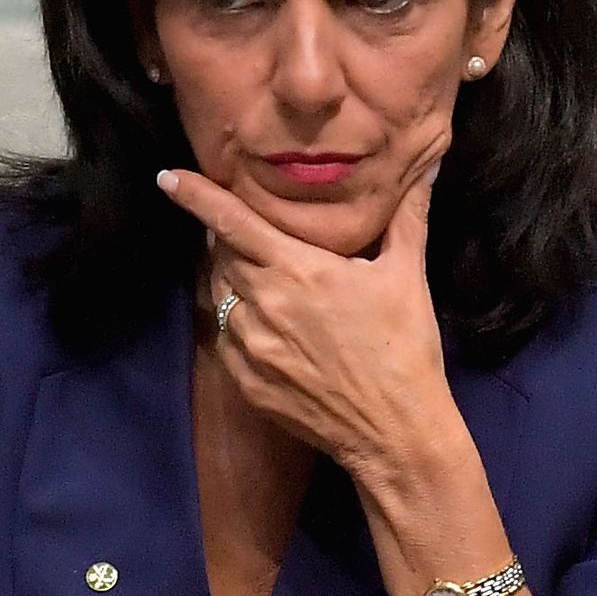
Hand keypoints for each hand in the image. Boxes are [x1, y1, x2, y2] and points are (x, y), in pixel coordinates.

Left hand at [157, 148, 458, 481]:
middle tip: (250, 231)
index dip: (196, 196)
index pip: (232, 222)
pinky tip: (266, 323)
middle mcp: (264, 304)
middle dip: (228, 238)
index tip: (167, 178)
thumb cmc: (405, 348)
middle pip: (222, 254)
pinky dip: (236, 321)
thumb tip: (429, 162)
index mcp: (298, 270)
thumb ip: (408, 214)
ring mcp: (250, 346)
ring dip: (232, 279)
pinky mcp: (245, 382)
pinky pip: (225, 337)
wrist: (395, 433)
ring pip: (219, 295)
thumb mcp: (407, 275)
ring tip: (263, 278)